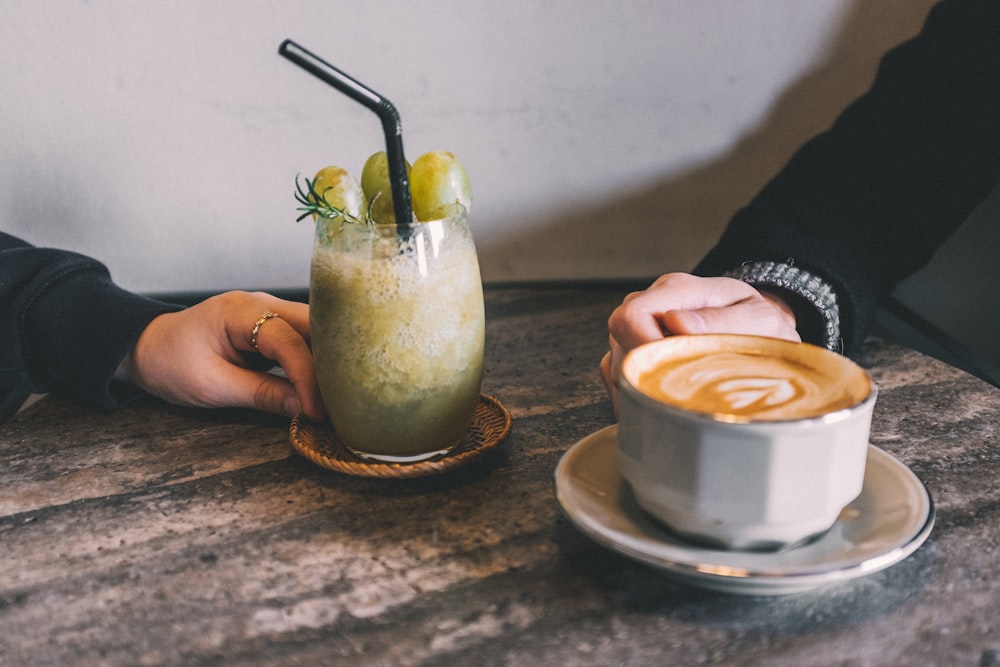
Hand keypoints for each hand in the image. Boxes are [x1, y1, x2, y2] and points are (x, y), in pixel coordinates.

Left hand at [116, 291, 325, 420]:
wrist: (147, 349)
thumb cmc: (170, 363)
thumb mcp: (212, 386)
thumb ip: (261, 394)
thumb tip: (304, 408)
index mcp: (240, 311)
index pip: (288, 340)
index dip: (307, 376)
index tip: (316, 410)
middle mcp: (261, 303)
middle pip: (313, 324)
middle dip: (331, 361)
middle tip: (341, 399)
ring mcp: (268, 312)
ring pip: (313, 330)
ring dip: (327, 360)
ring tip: (337, 394)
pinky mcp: (271, 327)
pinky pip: (302, 338)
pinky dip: (315, 359)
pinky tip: (324, 383)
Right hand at [600, 273, 798, 410]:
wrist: (760, 331)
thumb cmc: (761, 326)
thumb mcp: (758, 319)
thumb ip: (720, 321)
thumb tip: (674, 322)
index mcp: (677, 289)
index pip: (633, 315)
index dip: (645, 350)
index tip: (671, 376)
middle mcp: (650, 303)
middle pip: (620, 343)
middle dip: (648, 374)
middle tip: (687, 391)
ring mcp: (638, 328)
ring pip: (616, 365)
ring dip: (645, 388)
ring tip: (684, 397)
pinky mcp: (633, 351)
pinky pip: (617, 379)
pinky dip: (639, 397)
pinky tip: (668, 400)